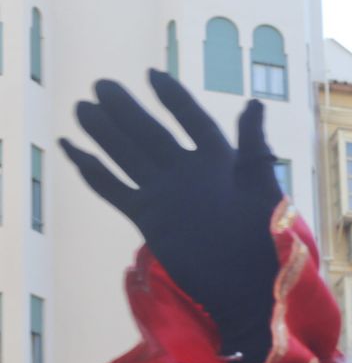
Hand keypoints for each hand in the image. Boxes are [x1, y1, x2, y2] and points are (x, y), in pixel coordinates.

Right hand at [60, 72, 282, 362]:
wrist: (248, 287)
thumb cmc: (267, 240)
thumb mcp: (262, 187)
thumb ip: (252, 146)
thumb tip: (253, 103)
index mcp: (220, 162)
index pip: (194, 122)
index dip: (175, 99)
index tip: (152, 75)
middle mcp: (189, 174)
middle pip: (152, 134)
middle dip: (127, 110)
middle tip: (102, 85)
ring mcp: (166, 195)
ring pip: (128, 156)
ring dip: (105, 134)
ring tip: (82, 109)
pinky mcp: (148, 218)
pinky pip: (115, 190)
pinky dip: (94, 172)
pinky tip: (73, 152)